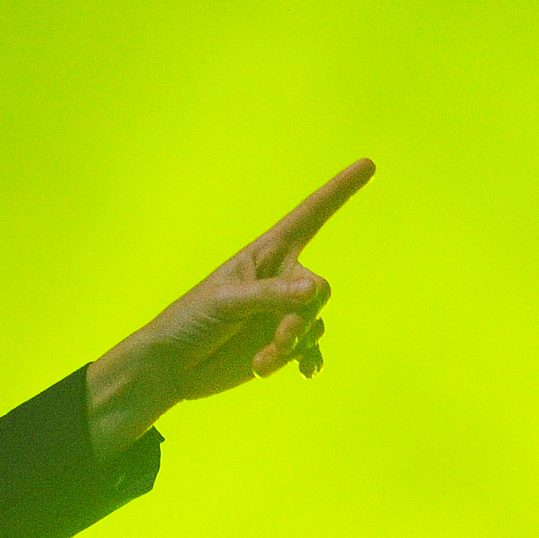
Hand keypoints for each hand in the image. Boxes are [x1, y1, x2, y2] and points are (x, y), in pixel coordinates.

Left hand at [85, 159, 373, 458]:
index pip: (309, 216)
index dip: (339, 191)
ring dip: (293, 345)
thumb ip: (271, 295)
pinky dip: (308, 359)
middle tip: (279, 339)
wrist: (170, 368)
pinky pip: (312, 347)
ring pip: (315, 323)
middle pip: (319, 289)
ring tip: (262, 362)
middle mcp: (280, 279)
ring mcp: (281, 312)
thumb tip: (314, 289)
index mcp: (265, 254)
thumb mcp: (225, 302)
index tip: (368, 164)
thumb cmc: (188, 322)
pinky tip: (306, 373)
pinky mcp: (280, 343)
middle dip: (301, 317)